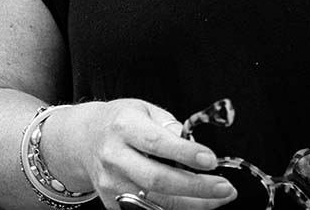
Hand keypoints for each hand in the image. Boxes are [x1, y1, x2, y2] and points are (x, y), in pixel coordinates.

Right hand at [68, 98, 237, 209]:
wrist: (84, 139)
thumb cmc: (122, 120)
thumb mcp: (145, 109)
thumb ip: (170, 127)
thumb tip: (196, 148)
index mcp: (124, 127)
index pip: (157, 143)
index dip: (185, 154)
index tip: (212, 160)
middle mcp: (114, 157)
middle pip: (157, 180)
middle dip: (196, 187)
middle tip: (225, 188)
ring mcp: (111, 185)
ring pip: (155, 203)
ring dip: (192, 204)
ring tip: (219, 198)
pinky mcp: (112, 204)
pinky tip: (196, 204)